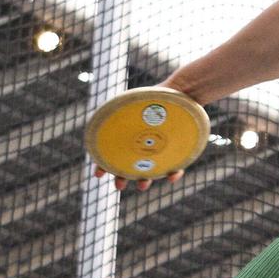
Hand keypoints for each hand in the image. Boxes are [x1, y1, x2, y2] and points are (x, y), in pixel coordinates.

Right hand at [89, 73, 199, 192]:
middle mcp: (144, 147)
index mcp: (129, 138)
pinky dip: (174, 173)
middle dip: (123, 179)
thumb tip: (98, 119)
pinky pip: (176, 166)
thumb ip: (116, 111)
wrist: (180, 91)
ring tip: (142, 185)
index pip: (113, 156)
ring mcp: (160, 151)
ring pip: (151, 172)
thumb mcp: (130, 101)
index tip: (98, 175)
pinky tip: (172, 176)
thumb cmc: (153, 95)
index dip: (104, 166)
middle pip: (130, 168)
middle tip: (119, 186)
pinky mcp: (179, 152)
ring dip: (145, 181)